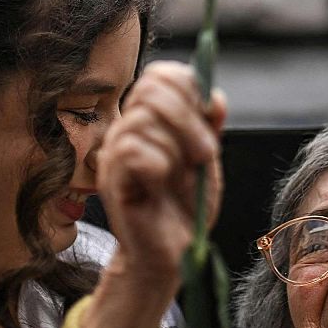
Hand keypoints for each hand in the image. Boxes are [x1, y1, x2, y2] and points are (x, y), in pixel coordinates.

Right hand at [97, 61, 225, 283]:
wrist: (173, 252)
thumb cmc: (185, 206)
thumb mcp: (205, 160)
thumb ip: (208, 126)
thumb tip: (215, 95)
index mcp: (149, 118)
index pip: (161, 74)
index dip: (190, 88)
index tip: (210, 118)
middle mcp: (127, 128)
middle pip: (151, 88)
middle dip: (188, 118)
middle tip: (204, 154)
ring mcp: (114, 152)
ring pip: (143, 120)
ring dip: (176, 147)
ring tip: (183, 174)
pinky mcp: (111, 178)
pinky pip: (134, 151)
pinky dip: (159, 165)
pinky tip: (161, 183)